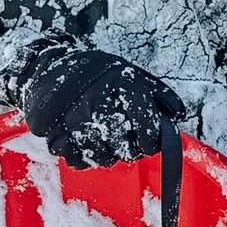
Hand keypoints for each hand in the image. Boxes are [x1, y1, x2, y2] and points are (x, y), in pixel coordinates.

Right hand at [22, 45, 184, 170]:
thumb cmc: (97, 73)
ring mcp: (75, 120)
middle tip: (125, 140)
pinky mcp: (55, 134)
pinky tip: (85, 142)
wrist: (49, 65)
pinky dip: (84, 157)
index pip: (148, 131)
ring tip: (104, 138)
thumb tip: (178, 117)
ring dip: (107, 153)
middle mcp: (99, 104)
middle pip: (126, 149)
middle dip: (130, 149)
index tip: (148, 141)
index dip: (152, 142)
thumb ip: (159, 95)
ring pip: (103, 158)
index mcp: (123, 85)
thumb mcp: (132, 73)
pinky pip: (78, 161)